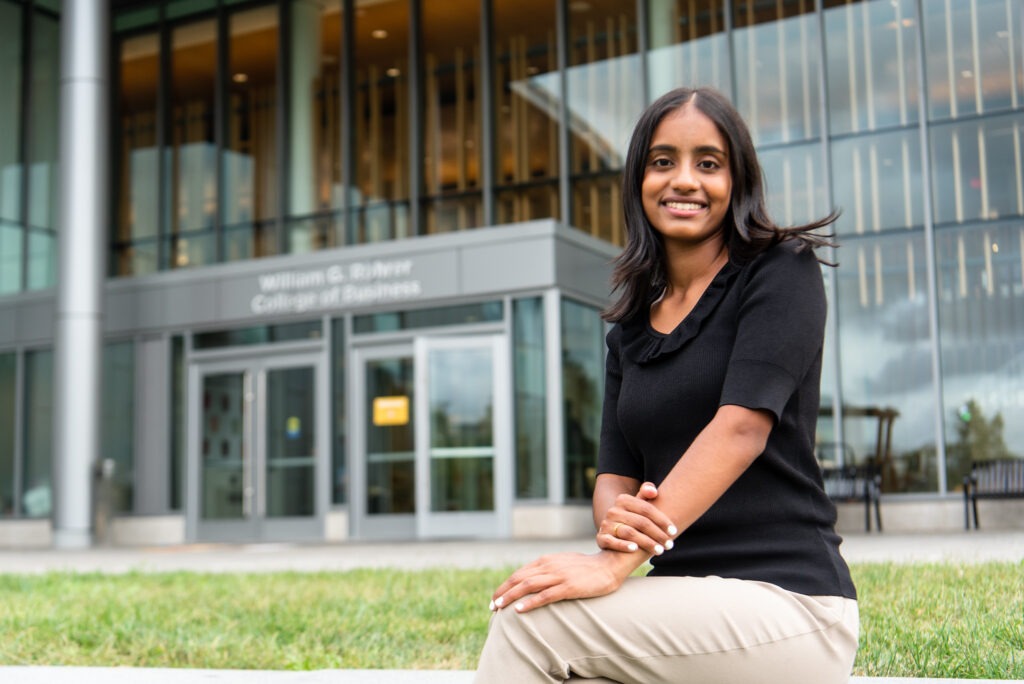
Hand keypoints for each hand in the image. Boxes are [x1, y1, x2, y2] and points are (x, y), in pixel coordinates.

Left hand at [489, 551, 635, 613]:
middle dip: (502, 592)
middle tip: (491, 606)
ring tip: (499, 608)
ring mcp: (558, 576)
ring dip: (511, 597)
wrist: (608, 565)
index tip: (495, 598)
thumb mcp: (563, 564)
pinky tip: (519, 610)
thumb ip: (548, 570)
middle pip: (519, 579)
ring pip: (528, 586)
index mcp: (546, 561)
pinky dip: (530, 602)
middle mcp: (549, 566)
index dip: (505, 586)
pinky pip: (545, 595)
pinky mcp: (568, 587)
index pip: (519, 574)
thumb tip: (534, 579)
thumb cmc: (586, 567)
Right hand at [597, 482, 677, 555]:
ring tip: (660, 551)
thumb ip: (646, 493)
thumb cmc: (633, 518)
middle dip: (658, 534)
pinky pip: (612, 541)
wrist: (612, 531)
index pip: (647, 509)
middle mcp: (613, 511)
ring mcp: (606, 524)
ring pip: (629, 533)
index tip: (674, 531)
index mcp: (623, 500)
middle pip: (640, 522)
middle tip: (670, 544)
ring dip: (646, 542)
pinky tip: (635, 550)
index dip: (662, 520)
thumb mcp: (639, 504)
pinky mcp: (601, 537)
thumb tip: (653, 492)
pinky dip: (623, 545)